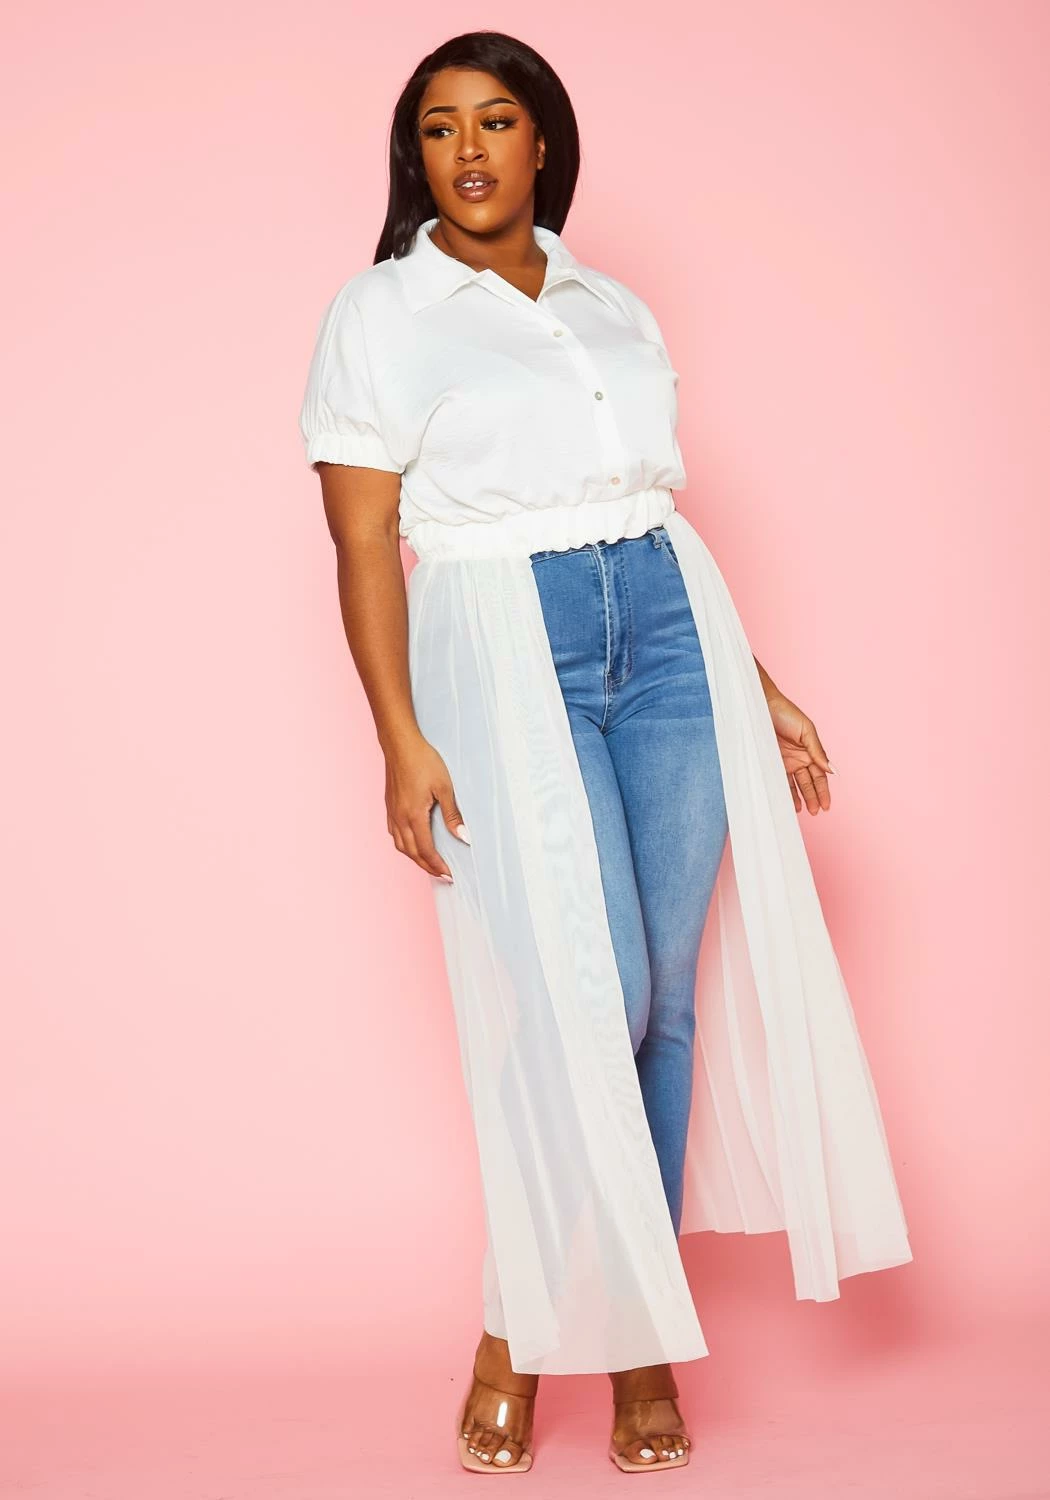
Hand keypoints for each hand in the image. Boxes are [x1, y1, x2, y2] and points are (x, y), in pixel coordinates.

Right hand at [384, 734, 469, 880]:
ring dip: (414, 858)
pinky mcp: (389, 806)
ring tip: (428, 863)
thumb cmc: (423, 761)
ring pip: (400, 845)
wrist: (400, 744)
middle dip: (427, 867)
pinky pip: (394, 834)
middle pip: (411, 853)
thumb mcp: (445, 787)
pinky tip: (412, 843)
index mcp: (414, 816)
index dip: (437, 865)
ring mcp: (392, 813)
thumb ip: (453, 814)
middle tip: (441, 875)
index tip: (449, 875)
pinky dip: (404, 845)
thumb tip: (463, 836)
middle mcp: (399, 818)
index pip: (426, 850)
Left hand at [763, 691, 837, 815]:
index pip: (819, 776)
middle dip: (813, 798)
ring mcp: (784, 762)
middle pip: (808, 783)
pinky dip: (783, 792)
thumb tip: (832, 770)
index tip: (826, 806)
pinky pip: (778, 780)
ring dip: (799, 798)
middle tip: (815, 812)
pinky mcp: (770, 762)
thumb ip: (818, 752)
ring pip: (794, 785)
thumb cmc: (786, 713)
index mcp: (810, 751)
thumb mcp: (807, 731)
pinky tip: (787, 802)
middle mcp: (799, 759)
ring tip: (803, 811)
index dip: (823, 791)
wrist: (761, 706)